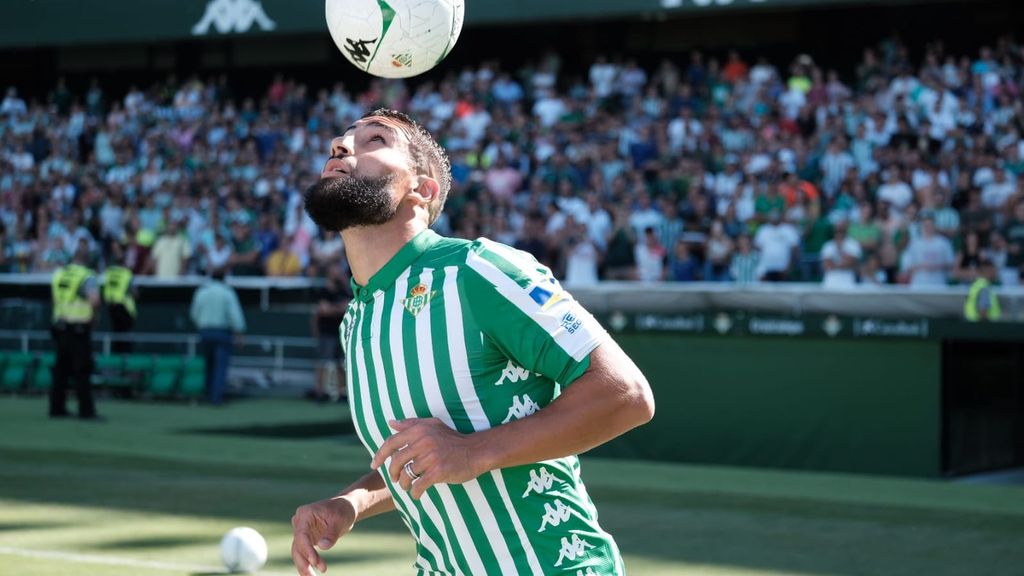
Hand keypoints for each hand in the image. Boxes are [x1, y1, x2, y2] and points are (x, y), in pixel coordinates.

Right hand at [290, 496, 355, 575]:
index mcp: (305, 514)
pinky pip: (304, 553)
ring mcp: (302, 531)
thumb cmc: (343, 510)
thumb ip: (331, 534)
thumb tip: (323, 547)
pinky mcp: (306, 539)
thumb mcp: (340, 520)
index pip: (302, 535)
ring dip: (304, 566)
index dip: (307, 550)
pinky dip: (307, 563)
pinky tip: (310, 574)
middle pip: (297, 545)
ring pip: (298, 552)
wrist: (345, 508)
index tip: (315, 562)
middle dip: (305, 561)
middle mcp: (299, 523)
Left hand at [371, 418, 486, 499]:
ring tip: (407, 486)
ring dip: (404, 484)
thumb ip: (411, 424)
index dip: (380, 455)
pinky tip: (418, 494)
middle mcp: (423, 442)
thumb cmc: (453, 439)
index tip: (374, 465)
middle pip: (396, 461)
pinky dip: (415, 492)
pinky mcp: (438, 471)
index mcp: (419, 430)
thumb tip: (391, 423)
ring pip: (406, 475)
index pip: (391, 442)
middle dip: (392, 473)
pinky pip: (418, 485)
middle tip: (395, 479)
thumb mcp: (433, 426)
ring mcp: (431, 457)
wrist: (476, 451)